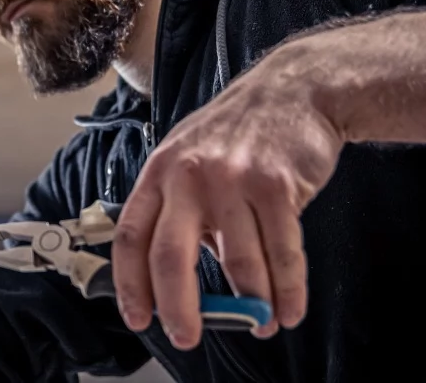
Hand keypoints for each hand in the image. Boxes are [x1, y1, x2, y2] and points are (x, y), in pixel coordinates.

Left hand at [110, 54, 343, 349]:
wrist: (295, 88)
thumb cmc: (238, 133)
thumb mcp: (190, 160)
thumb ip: (181, 214)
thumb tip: (185, 282)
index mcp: (159, 173)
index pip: (130, 236)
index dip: (130, 283)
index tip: (138, 318)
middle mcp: (188, 176)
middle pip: (170, 257)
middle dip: (178, 308)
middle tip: (187, 337)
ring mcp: (232, 180)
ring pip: (237, 263)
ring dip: (251, 305)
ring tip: (260, 325)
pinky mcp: (276, 186)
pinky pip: (282, 253)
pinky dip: (288, 291)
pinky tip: (289, 310)